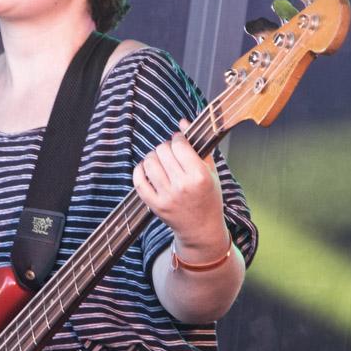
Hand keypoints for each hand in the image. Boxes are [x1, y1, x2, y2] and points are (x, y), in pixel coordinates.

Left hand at [132, 119, 226, 253]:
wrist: (201, 228)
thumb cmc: (208, 197)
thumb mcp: (211, 172)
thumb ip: (199, 146)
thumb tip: (182, 121)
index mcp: (199, 176)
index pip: (179, 145)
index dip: (177, 139)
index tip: (179, 141)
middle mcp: (182, 186)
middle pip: (163, 151)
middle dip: (165, 147)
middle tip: (170, 152)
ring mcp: (167, 196)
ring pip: (149, 162)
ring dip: (152, 157)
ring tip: (159, 160)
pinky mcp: (154, 205)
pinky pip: (138, 180)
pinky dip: (140, 170)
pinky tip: (147, 169)